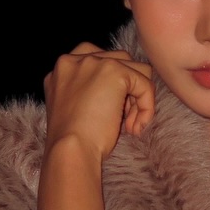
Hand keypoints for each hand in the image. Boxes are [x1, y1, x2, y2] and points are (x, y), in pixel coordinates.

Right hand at [43, 43, 156, 162]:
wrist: (70, 150)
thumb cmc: (70, 139)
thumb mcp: (69, 107)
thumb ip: (83, 90)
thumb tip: (113, 91)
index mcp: (62, 67)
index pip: (97, 62)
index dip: (110, 85)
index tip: (109, 109)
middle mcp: (76, 59)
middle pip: (119, 61)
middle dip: (126, 90)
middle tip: (123, 118)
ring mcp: (96, 62)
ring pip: (136, 69)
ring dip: (137, 98)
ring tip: (129, 124)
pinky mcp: (115, 72)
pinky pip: (145, 84)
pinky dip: (147, 106)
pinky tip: (135, 127)